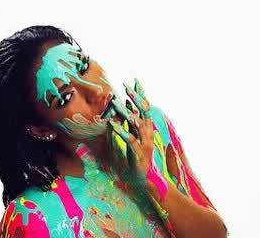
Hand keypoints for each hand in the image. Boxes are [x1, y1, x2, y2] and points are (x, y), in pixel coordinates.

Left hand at [108, 78, 168, 202]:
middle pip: (143, 111)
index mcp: (147, 128)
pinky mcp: (138, 153)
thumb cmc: (139, 158)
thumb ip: (131, 122)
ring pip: (136, 123)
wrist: (148, 180)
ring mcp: (145, 142)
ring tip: (116, 102)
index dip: (140, 94)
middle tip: (126, 85)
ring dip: (125, 111)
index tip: (135, 80)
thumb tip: (127, 106)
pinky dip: (120, 130)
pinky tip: (112, 124)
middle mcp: (148, 133)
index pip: (145, 107)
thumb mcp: (135, 136)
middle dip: (135, 97)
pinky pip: (129, 139)